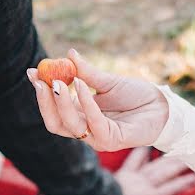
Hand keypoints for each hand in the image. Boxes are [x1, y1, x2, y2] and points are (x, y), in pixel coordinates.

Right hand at [27, 49, 169, 151]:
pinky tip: (80, 84)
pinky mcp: (111, 140)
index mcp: (81, 116)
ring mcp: (97, 138)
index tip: (32, 72)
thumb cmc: (136, 95)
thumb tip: (68, 54)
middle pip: (55, 123)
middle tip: (41, 80)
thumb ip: (87, 72)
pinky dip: (85, 102)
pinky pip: (93, 122)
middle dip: (45, 102)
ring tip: (59, 80)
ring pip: (70, 125)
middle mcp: (85, 130)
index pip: (53, 110)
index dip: (41, 93)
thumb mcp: (108, 81)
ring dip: (62, 102)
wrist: (162, 106)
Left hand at [107, 146, 194, 194]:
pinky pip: (133, 161)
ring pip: (155, 166)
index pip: (170, 189)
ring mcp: (134, 178)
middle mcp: (144, 185)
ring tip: (179, 151)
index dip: (184, 183)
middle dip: (181, 166)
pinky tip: (147, 147)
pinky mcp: (124, 174)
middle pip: (166, 174)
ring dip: (168, 159)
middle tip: (194, 156)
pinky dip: (140, 153)